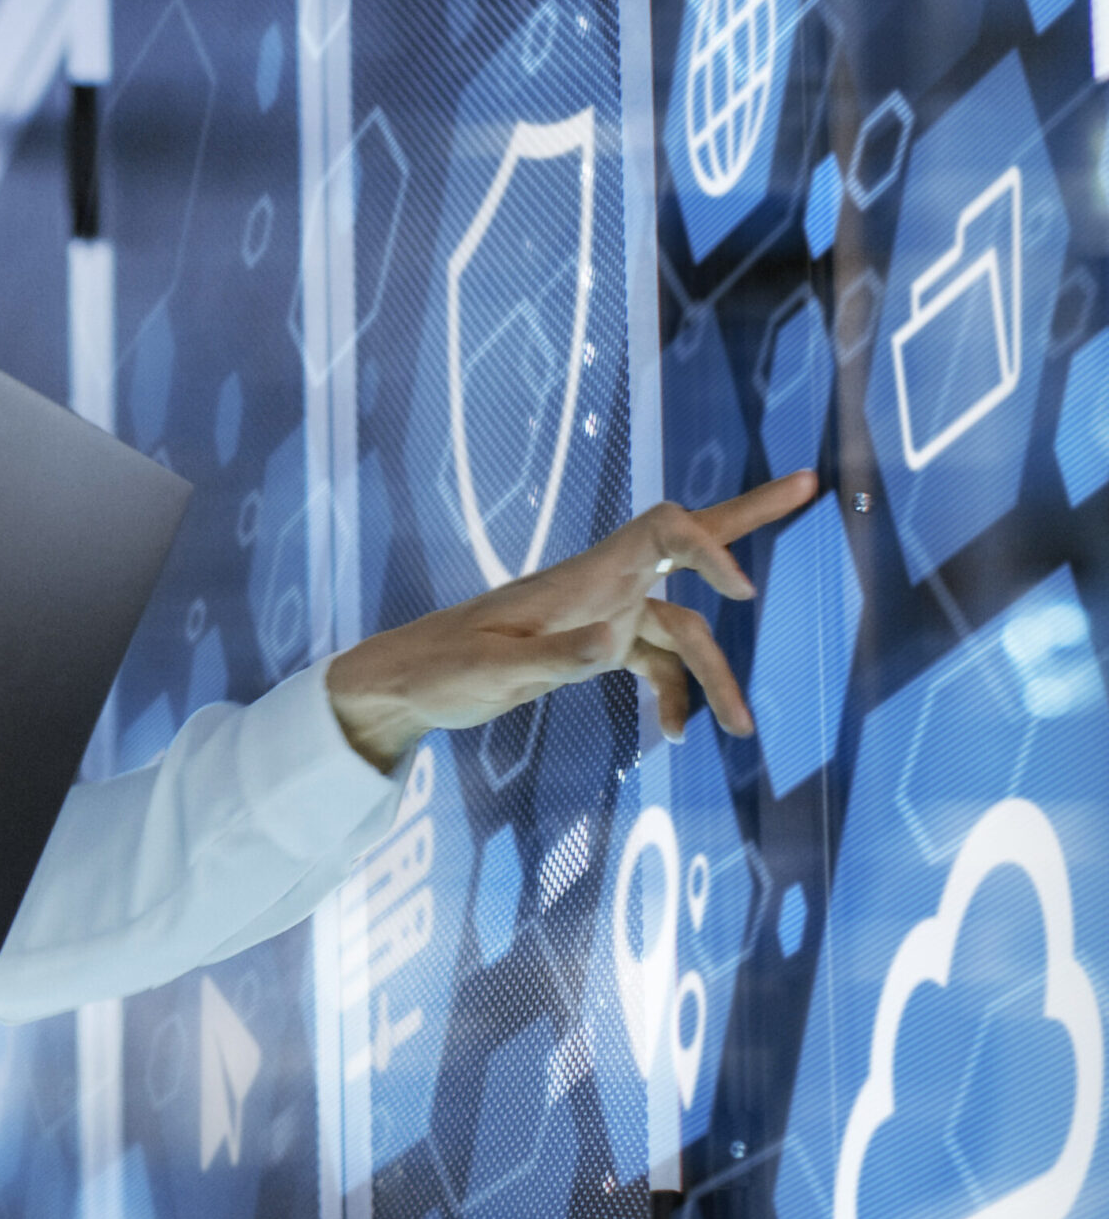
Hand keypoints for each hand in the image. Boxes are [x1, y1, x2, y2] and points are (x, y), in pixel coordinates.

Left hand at [323, 473, 819, 771]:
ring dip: (714, 676)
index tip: (740, 591)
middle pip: (686, 543)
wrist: (407, 682)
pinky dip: (672, 694)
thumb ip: (553, 660)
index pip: (660, 531)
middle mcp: (600, 586)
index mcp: (580, 578)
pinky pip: (653, 662)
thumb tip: (611, 648)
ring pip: (682, 631)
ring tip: (741, 730)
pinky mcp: (592, 646)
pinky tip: (672, 735)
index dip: (707, 545)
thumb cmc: (441, 670)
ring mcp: (600, 615)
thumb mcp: (492, 673)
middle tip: (811, 483)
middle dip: (749, 517)